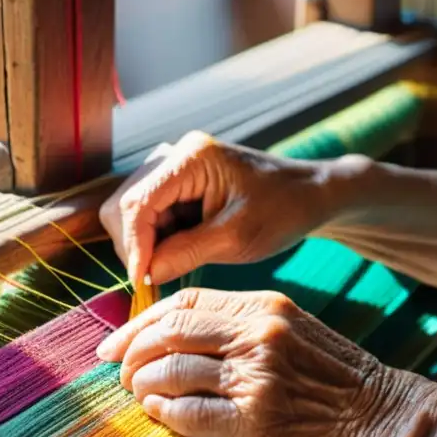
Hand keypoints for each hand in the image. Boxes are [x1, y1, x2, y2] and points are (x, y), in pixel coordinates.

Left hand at [96, 287, 417, 436]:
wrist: (378, 417)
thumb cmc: (334, 376)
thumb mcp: (293, 328)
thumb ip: (241, 324)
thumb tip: (176, 334)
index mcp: (264, 306)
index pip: (184, 302)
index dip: (142, 321)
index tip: (119, 340)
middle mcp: (257, 335)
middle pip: (170, 332)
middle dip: (133, 352)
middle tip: (118, 370)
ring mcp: (256, 377)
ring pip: (172, 372)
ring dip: (144, 385)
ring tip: (139, 394)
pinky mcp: (255, 420)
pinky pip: (190, 413)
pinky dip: (165, 413)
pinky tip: (159, 414)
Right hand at [100, 132, 340, 284]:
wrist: (311, 196)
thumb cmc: (283, 211)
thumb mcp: (236, 239)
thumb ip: (185, 254)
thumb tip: (143, 275)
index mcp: (191, 158)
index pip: (137, 203)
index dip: (134, 246)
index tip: (142, 282)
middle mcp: (175, 155)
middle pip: (124, 204)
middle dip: (135, 245)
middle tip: (155, 280)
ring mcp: (175, 168)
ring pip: (132, 211)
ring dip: (144, 244)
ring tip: (171, 267)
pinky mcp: (178, 183)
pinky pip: (150, 214)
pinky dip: (157, 239)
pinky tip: (178, 254)